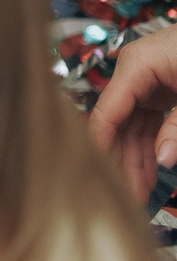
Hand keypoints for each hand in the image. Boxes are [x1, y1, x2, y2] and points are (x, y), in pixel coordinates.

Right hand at [90, 28, 176, 202]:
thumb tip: (163, 161)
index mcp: (136, 65)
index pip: (107, 111)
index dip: (100, 146)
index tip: (98, 178)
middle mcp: (134, 73)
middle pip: (118, 123)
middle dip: (123, 160)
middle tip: (127, 196)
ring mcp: (147, 82)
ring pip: (133, 126)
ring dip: (137, 158)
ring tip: (141, 192)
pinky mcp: (160, 90)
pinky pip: (148, 122)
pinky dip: (152, 145)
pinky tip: (152, 170)